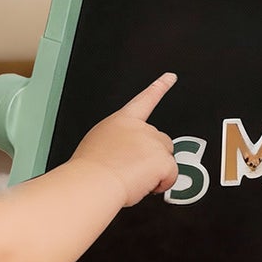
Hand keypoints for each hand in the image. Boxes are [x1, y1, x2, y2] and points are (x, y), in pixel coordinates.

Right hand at [71, 72, 180, 205]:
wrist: (92, 183)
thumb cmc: (90, 169)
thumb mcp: (98, 144)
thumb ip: (118, 142)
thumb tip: (124, 154)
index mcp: (122, 120)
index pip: (144, 100)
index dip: (159, 87)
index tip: (171, 76)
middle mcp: (141, 128)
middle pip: (160, 140)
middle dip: (152, 156)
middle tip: (131, 169)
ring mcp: (153, 142)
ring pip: (166, 159)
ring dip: (155, 171)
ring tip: (132, 178)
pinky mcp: (162, 160)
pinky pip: (171, 176)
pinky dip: (161, 184)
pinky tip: (143, 185)